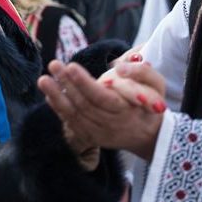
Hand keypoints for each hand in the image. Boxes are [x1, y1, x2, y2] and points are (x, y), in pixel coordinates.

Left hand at [38, 60, 164, 160]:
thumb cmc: (151, 105)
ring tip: (44, 79)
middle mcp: (110, 125)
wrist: (149, 136)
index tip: (71, 66)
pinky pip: (70, 123)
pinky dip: (58, 108)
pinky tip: (48, 94)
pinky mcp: (89, 137)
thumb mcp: (158, 85)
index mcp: (126, 111)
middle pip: (84, 105)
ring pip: (74, 115)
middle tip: (54, 65)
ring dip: (57, 96)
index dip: (84, 83)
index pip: (101, 97)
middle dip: (66, 84)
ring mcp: (98, 133)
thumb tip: (119, 67)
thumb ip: (142, 72)